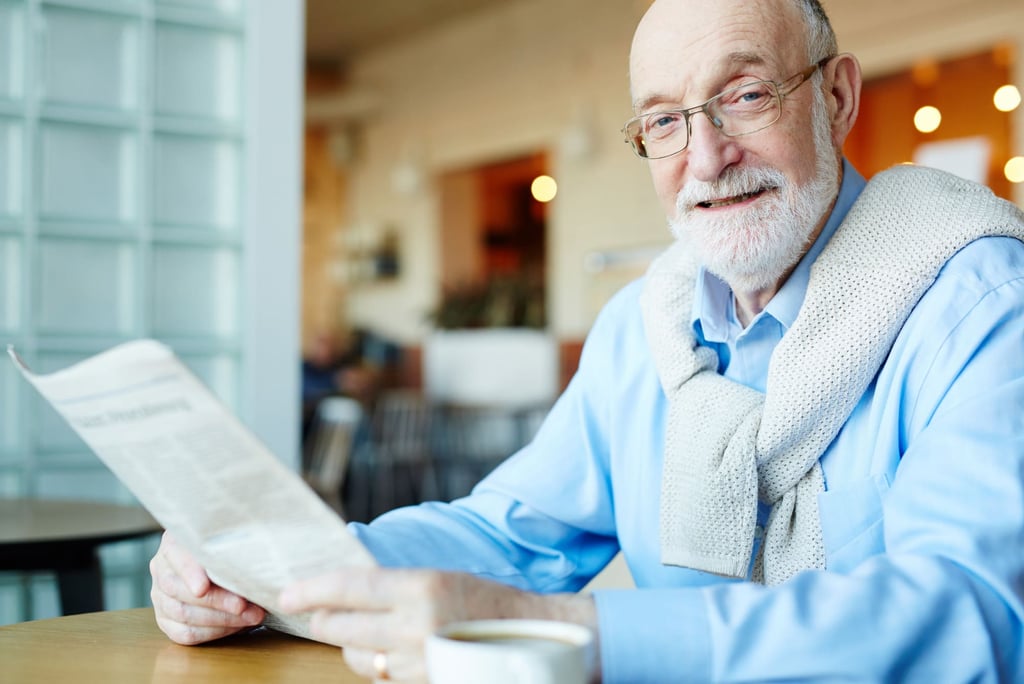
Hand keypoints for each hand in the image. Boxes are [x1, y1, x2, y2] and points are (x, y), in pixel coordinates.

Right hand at [149, 531, 265, 644]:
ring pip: (182, 614)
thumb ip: (237, 548)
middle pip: (178, 589)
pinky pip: (185, 634)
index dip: (189, 572)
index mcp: (174, 542)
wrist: (229, 566)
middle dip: (216, 600)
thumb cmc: (233, 551)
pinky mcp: (166, 620)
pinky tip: (236, 626)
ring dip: (220, 619)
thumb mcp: (234, 542)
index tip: (203, 587)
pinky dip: (213, 632)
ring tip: (250, 616)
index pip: (175, 555)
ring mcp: (161, 596)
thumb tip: (254, 566)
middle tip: (244, 605)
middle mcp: (162, 568)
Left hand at [278, 567, 597, 682]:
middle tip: (315, 611)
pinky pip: (382, 677)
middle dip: (323, 618)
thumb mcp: (440, 577)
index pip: (349, 587)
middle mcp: (416, 627)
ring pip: (358, 658)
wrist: (532, 638)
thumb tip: (345, 586)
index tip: (288, 593)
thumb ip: (394, 585)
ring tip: (360, 632)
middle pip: (341, 627)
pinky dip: (377, 664)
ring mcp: (418, 662)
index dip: (312, 590)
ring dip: (351, 645)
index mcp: (421, 588)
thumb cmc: (487, 601)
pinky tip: (389, 650)